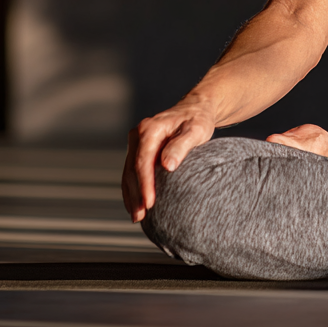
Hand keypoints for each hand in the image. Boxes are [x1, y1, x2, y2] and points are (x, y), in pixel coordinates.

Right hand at [121, 97, 215, 221]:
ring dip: (131, 195)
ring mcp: (137, 142)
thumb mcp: (196, 130)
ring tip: (137, 217)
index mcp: (150, 128)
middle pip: (132, 169)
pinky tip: (136, 204)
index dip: (145, 184)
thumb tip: (167, 166)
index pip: (143, 161)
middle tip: (141, 217)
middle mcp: (138, 134)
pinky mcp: (139, 149)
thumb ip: (181, 146)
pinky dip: (133, 188)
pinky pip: (132, 171)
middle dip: (135, 194)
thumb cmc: (198, 119)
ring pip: (129, 172)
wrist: (196, 108)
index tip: (149, 203)